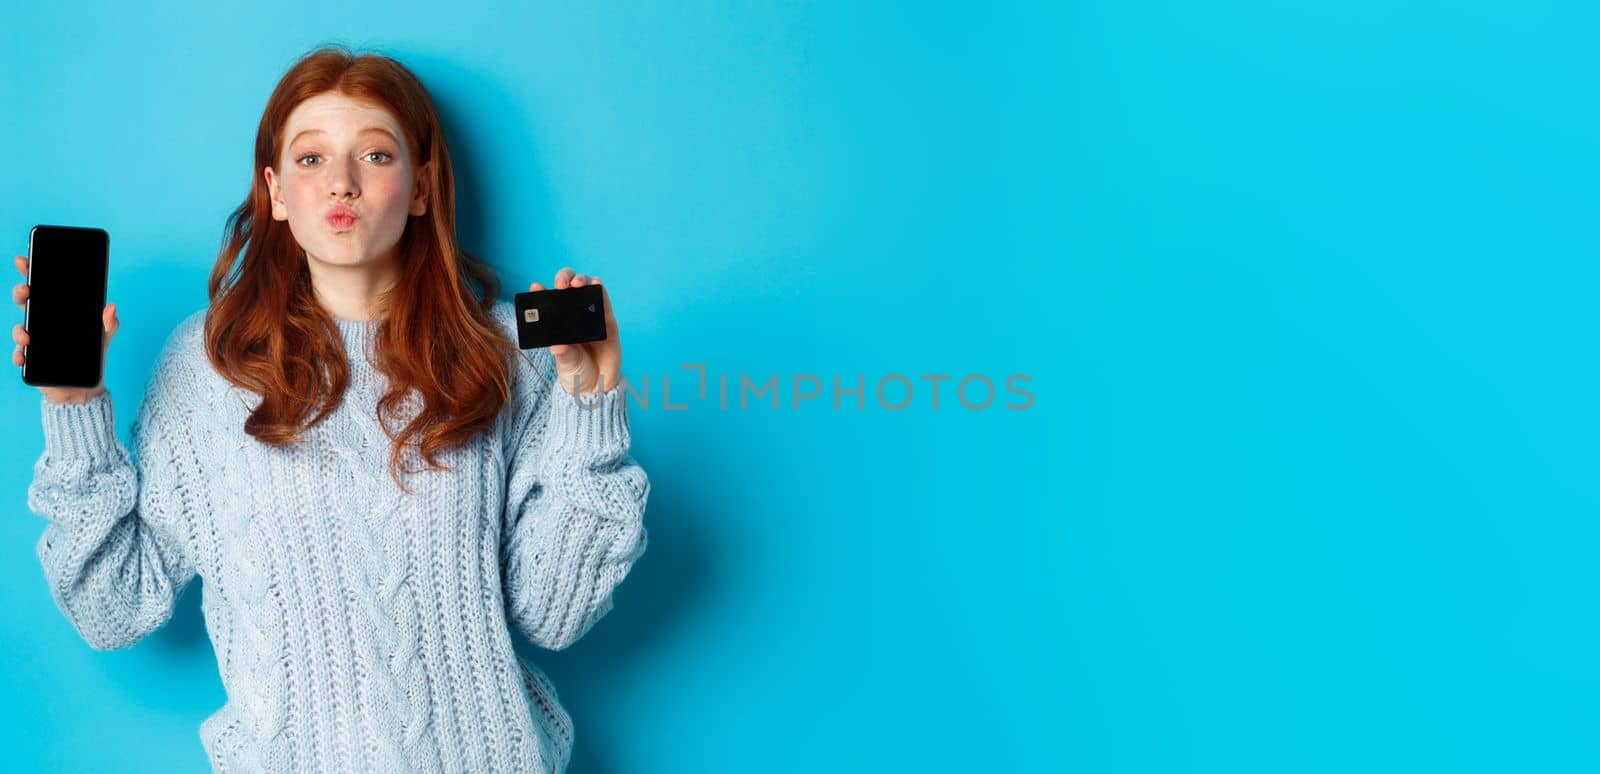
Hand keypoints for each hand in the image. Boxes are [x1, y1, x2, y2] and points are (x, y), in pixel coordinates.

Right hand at [12, 255, 118, 404]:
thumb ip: (109, 323)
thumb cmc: (91, 356)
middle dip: (21, 293)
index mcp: (58, 313)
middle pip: (27, 303)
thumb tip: (112, 307)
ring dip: (19, 330)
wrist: (84, 388)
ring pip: (20, 329)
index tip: (24, 260)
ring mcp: (34, 342)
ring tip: (27, 337)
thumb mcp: (103, 337)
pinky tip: (23, 357)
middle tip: (26, 290)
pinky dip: (19, 356)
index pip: (43, 289)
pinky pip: (20, 356)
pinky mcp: (32, 361)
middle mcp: (42, 324)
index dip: (31, 273)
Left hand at [529, 267, 621, 394]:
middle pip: (567, 288)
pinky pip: (604, 301)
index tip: (536, 287)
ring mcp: (590, 316)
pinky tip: (596, 283)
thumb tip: (556, 346)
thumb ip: (563, 354)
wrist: (598, 386)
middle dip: (563, 279)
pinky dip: (600, 289)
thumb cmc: (577, 372)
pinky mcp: (607, 321)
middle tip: (561, 286)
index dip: (540, 292)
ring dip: (581, 280)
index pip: (547, 302)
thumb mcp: (566, 364)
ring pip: (585, 289)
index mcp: (556, 323)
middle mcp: (572, 315)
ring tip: (576, 284)